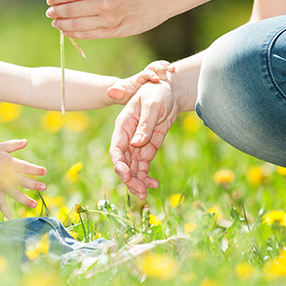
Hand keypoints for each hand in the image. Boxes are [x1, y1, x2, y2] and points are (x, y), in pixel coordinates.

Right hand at [0, 139, 46, 218]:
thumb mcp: (0, 147)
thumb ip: (14, 145)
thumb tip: (26, 142)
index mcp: (10, 163)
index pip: (26, 167)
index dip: (36, 170)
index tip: (44, 172)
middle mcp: (7, 175)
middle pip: (24, 182)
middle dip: (35, 185)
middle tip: (44, 187)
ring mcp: (1, 185)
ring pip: (15, 194)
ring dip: (25, 200)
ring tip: (34, 205)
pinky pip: (1, 202)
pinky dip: (5, 210)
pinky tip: (11, 217)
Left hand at [45, 0, 168, 39]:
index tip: (50, 0)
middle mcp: (102, 3)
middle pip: (70, 10)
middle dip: (56, 12)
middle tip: (49, 12)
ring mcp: (108, 19)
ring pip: (76, 25)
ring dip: (62, 24)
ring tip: (56, 23)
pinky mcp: (114, 31)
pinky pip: (88, 35)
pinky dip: (75, 33)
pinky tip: (67, 31)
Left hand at [107, 60, 175, 103]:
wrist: (126, 92)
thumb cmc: (124, 95)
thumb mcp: (120, 95)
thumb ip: (117, 93)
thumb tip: (110, 91)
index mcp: (138, 79)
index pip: (144, 74)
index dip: (150, 75)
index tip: (156, 79)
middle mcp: (146, 75)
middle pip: (153, 66)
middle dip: (159, 68)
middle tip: (166, 75)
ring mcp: (152, 76)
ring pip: (160, 66)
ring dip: (166, 66)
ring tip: (173, 69)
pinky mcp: (158, 79)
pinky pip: (165, 72)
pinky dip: (170, 70)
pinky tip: (175, 73)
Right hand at [110, 81, 179, 198]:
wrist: (169, 91)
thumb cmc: (157, 92)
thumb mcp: (153, 105)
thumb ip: (145, 124)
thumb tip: (136, 143)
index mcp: (123, 125)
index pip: (116, 149)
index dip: (119, 164)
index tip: (126, 176)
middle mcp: (127, 137)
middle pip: (123, 163)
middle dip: (129, 179)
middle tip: (140, 192)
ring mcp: (136, 145)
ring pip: (132, 168)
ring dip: (137, 182)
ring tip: (146, 194)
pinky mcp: (147, 149)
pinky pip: (143, 167)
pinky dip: (146, 177)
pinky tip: (154, 185)